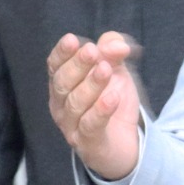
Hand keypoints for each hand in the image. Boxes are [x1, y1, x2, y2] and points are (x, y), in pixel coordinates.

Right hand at [46, 31, 143, 181]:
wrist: (128, 144)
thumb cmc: (113, 103)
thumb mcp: (117, 72)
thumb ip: (113, 53)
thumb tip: (118, 44)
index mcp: (63, 85)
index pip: (55, 67)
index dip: (62, 53)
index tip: (72, 40)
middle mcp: (61, 105)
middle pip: (63, 83)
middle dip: (77, 66)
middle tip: (92, 52)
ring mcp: (72, 126)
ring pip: (75, 104)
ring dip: (91, 85)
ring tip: (105, 70)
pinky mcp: (89, 144)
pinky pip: (91, 126)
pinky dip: (100, 111)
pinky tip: (112, 98)